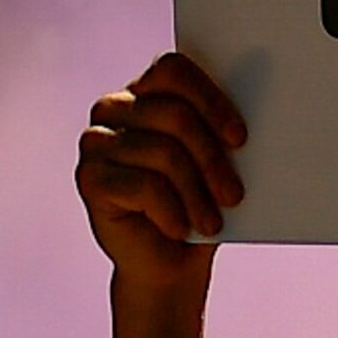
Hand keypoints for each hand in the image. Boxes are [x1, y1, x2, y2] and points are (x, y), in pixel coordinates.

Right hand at [79, 51, 245, 277]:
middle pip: (175, 114)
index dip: (210, 100)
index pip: (174, 71)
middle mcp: (114, 108)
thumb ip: (224, 135)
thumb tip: (248, 124)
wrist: (168, 266)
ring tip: (212, 223)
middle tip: (233, 195)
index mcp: (147, 92)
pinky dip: (171, 211)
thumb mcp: (217, 167)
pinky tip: (181, 229)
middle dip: (212, 158)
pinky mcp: (89, 178)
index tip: (240, 138)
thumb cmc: (199, 208)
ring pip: (163, 152)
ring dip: (197, 193)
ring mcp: (96, 142)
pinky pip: (143, 185)